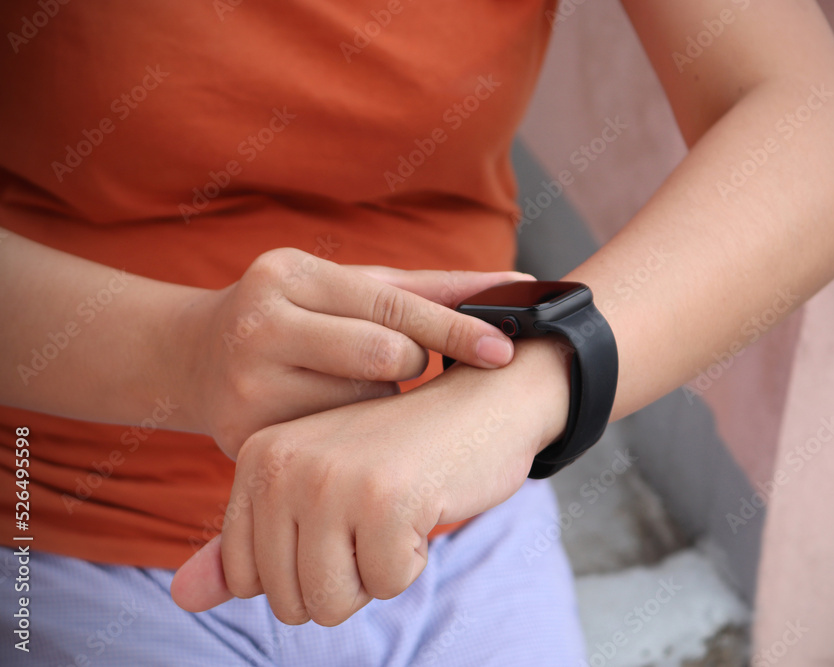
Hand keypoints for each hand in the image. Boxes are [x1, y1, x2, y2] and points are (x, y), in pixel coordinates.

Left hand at [170, 339, 571, 623]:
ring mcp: (331, 479)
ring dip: (376, 575)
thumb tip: (181, 598)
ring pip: (331, 603)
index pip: (248, 578)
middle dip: (346, 578)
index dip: (306, 568)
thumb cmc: (402, 453)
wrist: (483, 402)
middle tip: (376, 515)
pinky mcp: (384, 498)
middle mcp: (285, 464)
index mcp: (260, 458)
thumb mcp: (318, 493)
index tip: (343, 516)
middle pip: (290, 600)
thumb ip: (249, 544)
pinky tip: (424, 503)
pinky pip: (388, 585)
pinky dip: (413, 560)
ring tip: (395, 513)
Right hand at [172, 247, 530, 456]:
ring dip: (377, 400)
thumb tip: (517, 285)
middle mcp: (262, 324)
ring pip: (365, 404)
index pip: (392, 305)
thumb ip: (425, 289)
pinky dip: (350, 431)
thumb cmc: (292, 314)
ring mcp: (247, 384)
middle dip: (409, 363)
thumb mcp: (344, 286)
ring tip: (344, 383)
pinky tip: (327, 415)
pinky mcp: (243, 436)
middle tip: (395, 362)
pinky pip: (335, 443)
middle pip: (385, 356)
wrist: (188, 357)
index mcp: (289, 275)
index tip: (503, 350)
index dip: (455, 330)